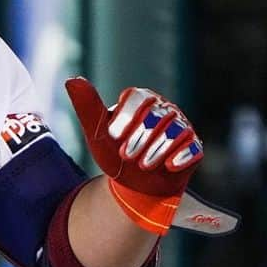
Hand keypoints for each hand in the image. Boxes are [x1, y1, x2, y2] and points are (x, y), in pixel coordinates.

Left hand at [66, 77, 203, 234]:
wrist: (135, 186)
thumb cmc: (114, 154)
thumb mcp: (97, 134)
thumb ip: (87, 107)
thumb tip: (72, 79)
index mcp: (140, 99)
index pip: (138, 98)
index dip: (126, 118)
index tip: (114, 136)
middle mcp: (164, 108)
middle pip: (158, 115)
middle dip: (140, 139)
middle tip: (126, 156)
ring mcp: (182, 126)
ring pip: (176, 132)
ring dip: (156, 151)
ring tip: (143, 165)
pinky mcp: (194, 146)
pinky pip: (193, 148)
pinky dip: (179, 158)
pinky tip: (169, 167)